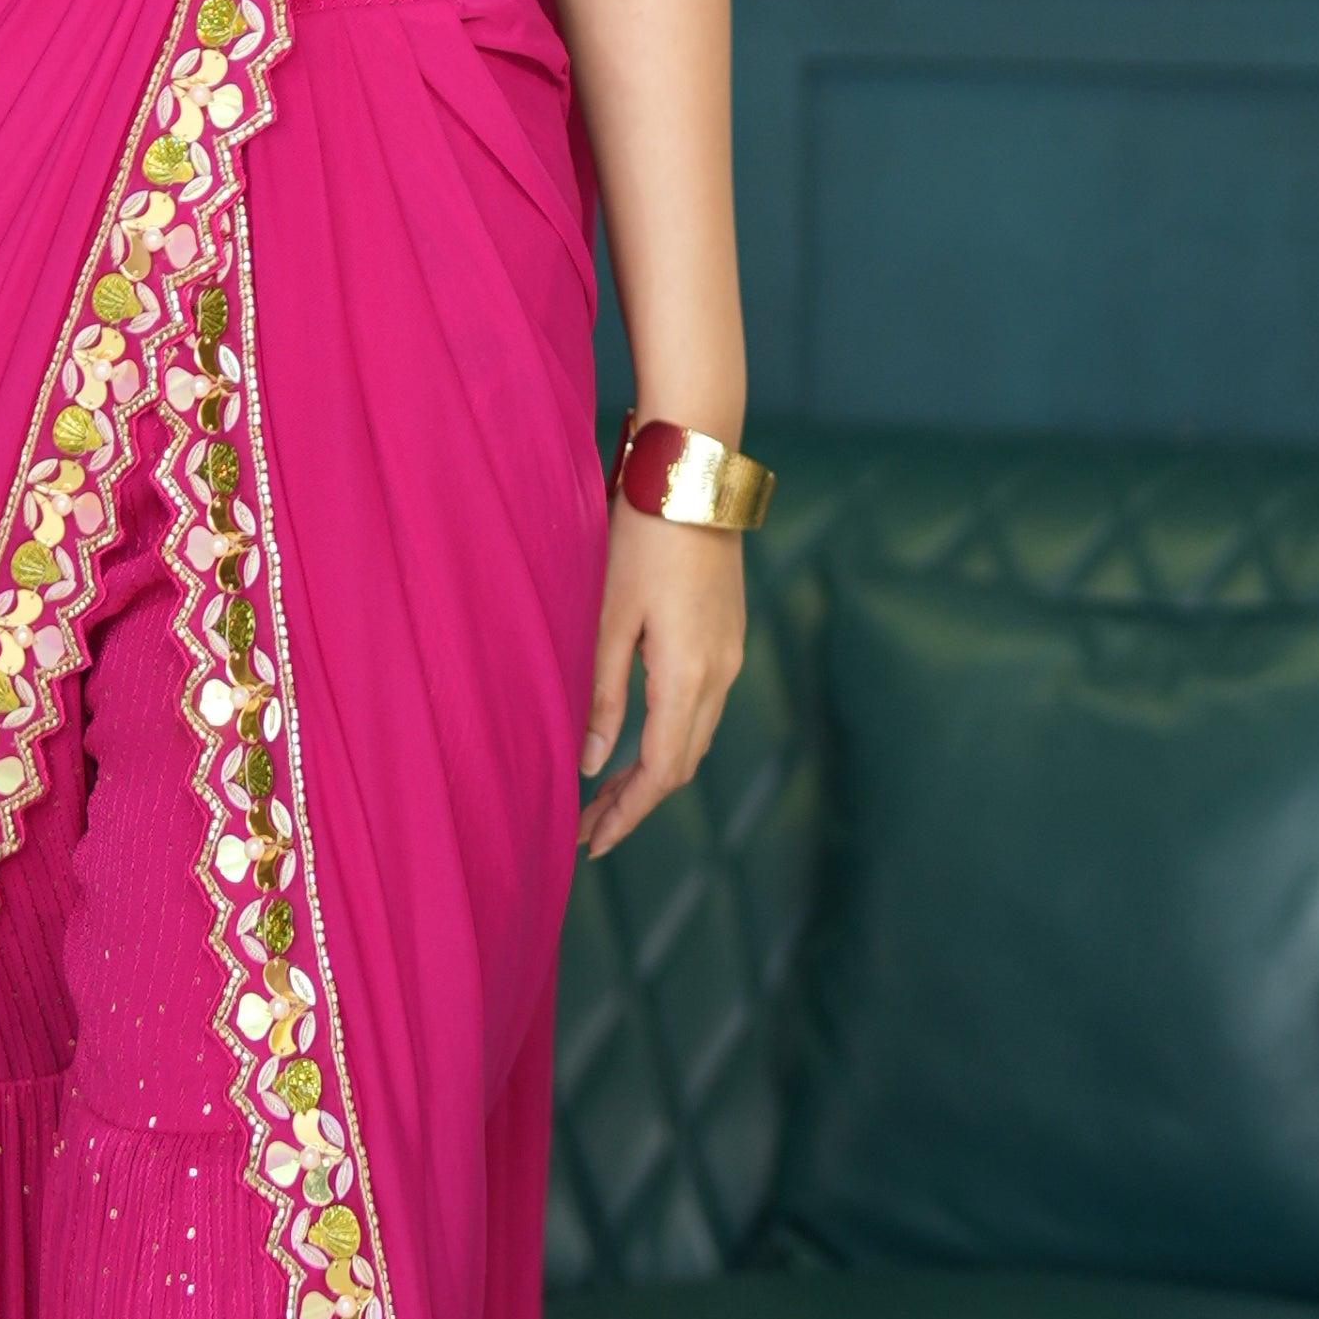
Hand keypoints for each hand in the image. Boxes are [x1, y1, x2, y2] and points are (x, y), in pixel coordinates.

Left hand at [579, 510, 743, 858]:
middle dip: (635, 803)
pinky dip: (669, 736)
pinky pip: (702, 707)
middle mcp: (720, 674)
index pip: (661, 771)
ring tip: (606, 795)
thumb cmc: (640, 538)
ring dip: (653, 771)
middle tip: (588, 829)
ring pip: (694, 737)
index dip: (627, 814)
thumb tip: (594, 764)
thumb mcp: (606, 618)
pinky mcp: (728, 635)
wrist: (692, 475)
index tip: (591, 844)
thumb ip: (601, 695)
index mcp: (688, 676)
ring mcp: (730, 654)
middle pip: (681, 763)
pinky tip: (638, 738)